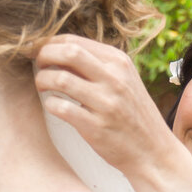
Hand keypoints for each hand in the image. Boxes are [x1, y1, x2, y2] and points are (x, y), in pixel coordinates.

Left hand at [34, 34, 175, 176]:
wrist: (152, 151)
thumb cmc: (131, 114)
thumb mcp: (122, 80)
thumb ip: (95, 65)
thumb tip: (57, 52)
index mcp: (118, 62)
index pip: (74, 41)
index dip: (50, 44)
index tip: (41, 54)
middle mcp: (114, 78)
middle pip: (68, 52)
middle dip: (44, 56)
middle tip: (38, 67)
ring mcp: (106, 102)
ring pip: (60, 79)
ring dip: (42, 81)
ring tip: (43, 88)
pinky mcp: (96, 127)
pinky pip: (61, 108)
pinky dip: (50, 105)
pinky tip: (53, 106)